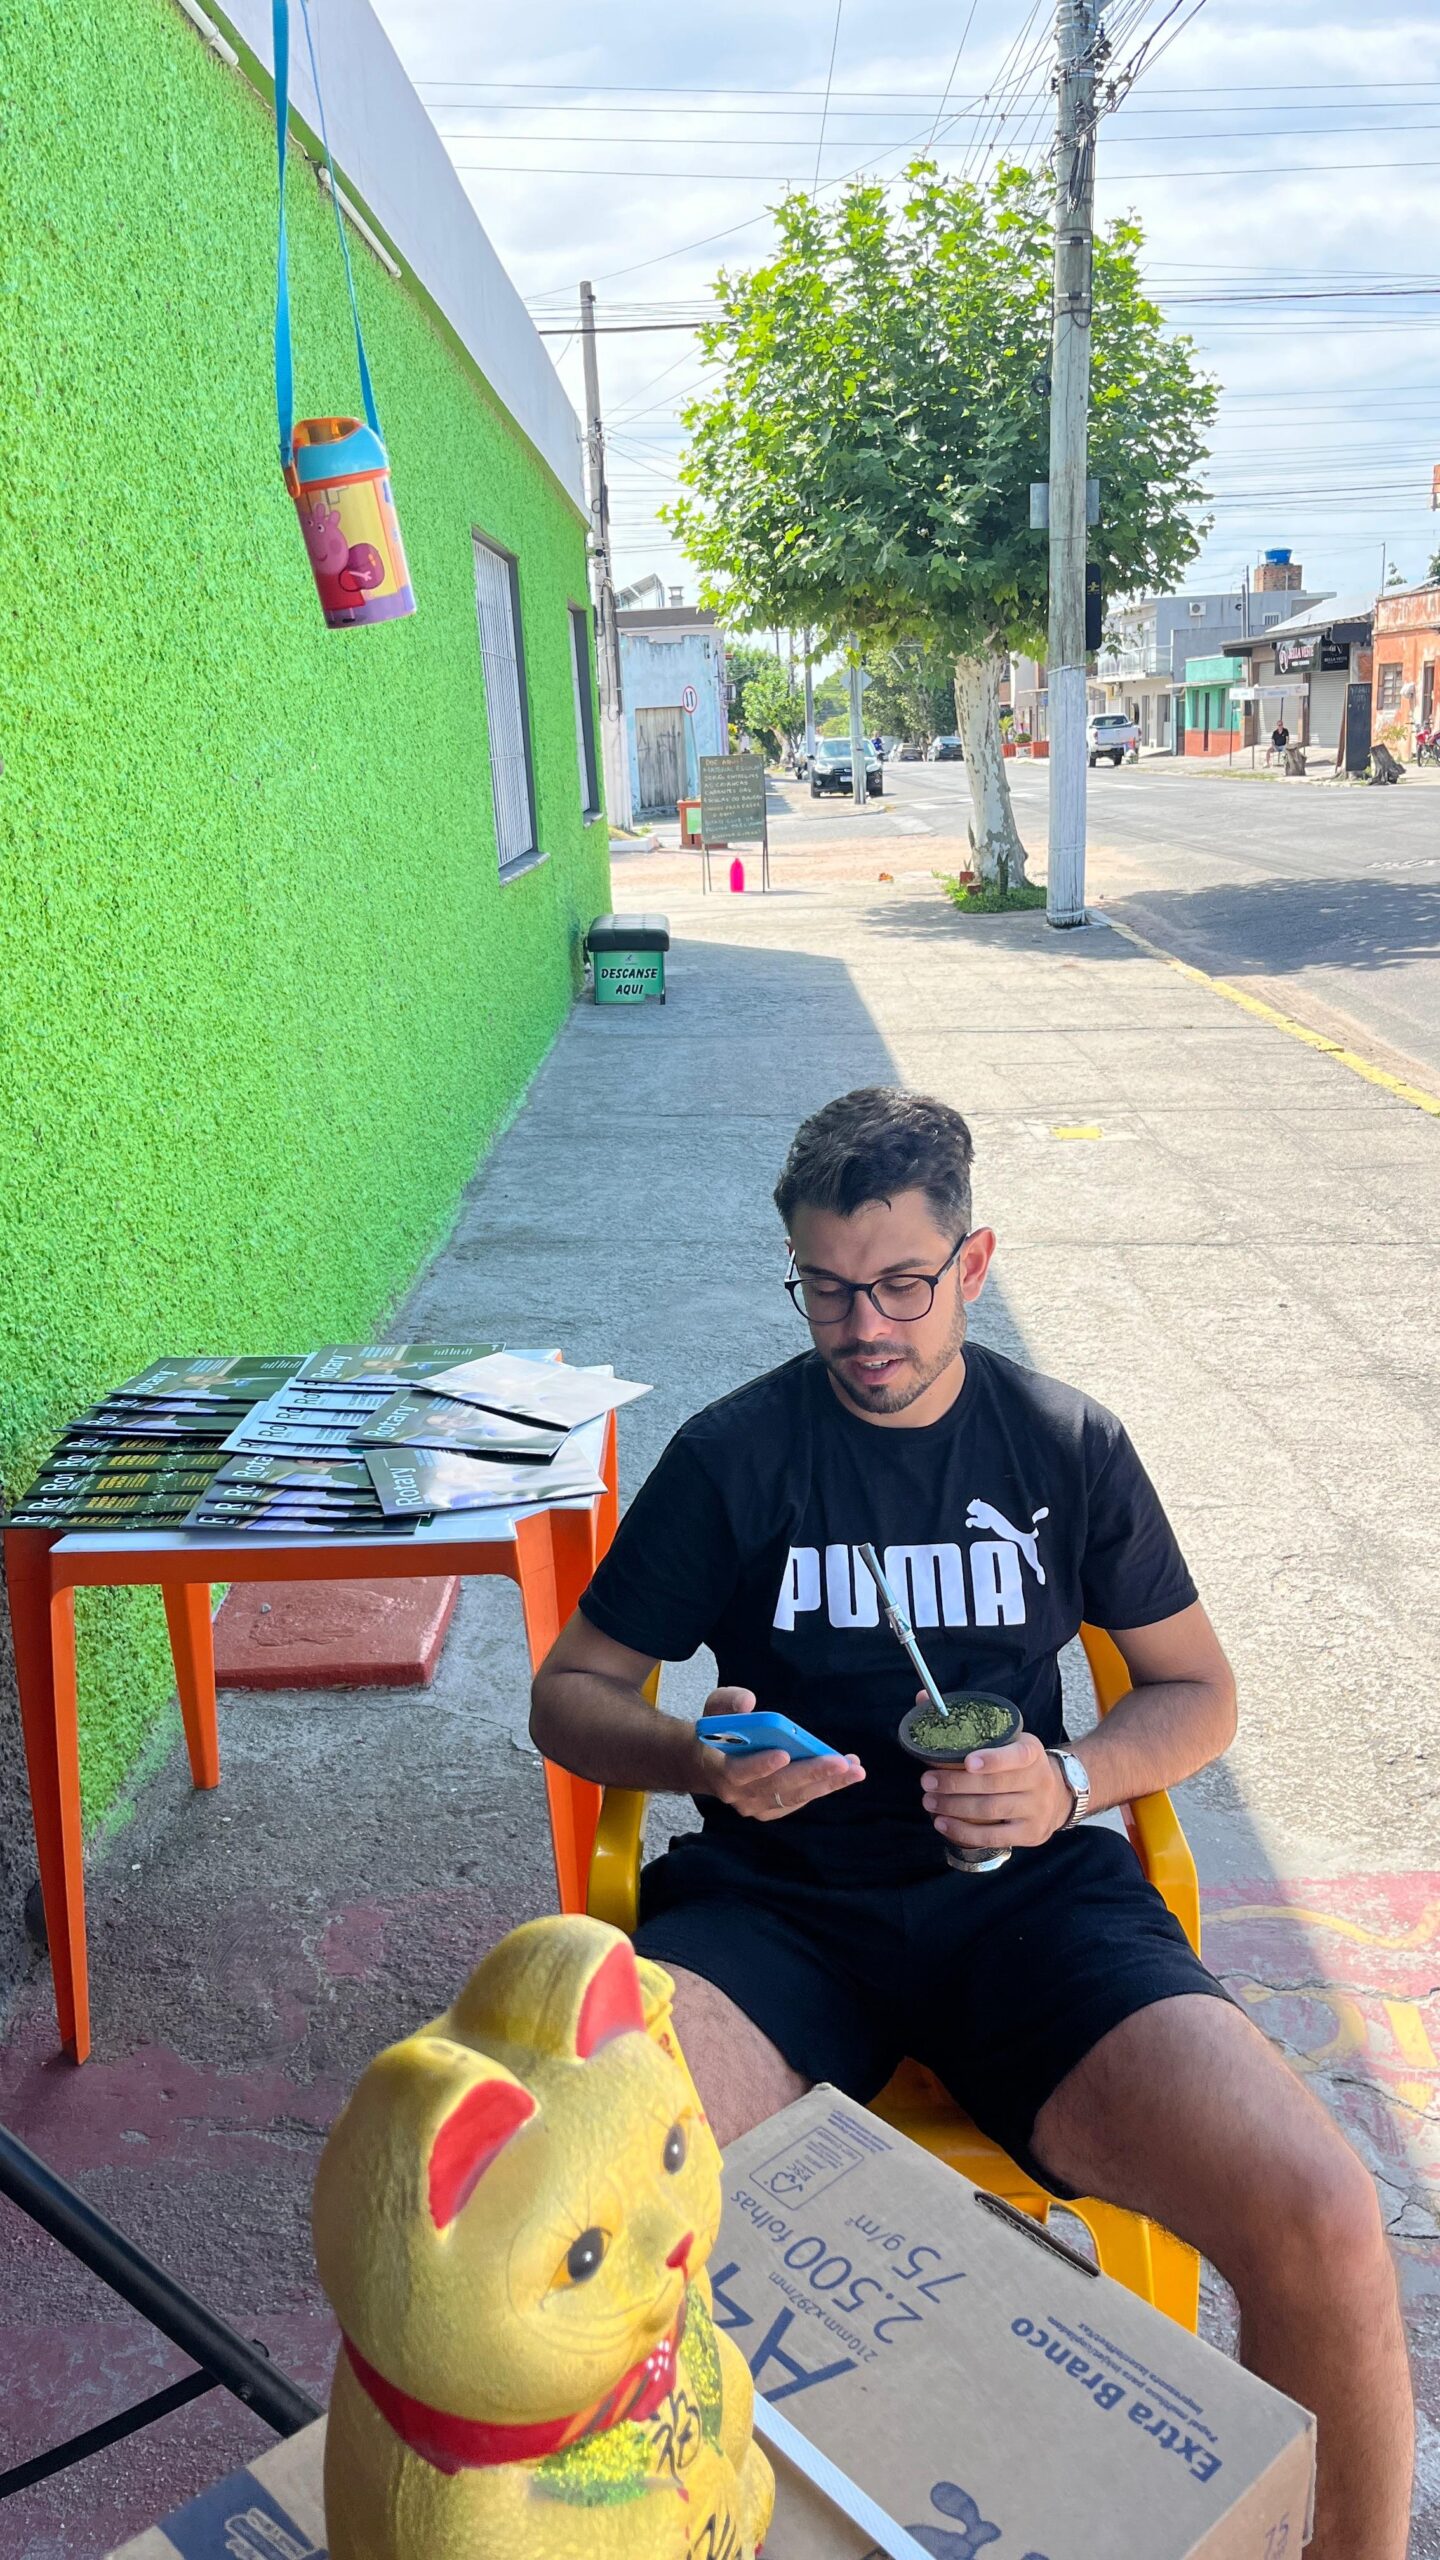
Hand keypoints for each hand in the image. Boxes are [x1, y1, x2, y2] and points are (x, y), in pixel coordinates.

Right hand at [692, 1687, 863, 1822]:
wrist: (705, 1764)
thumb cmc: (715, 1731)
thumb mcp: (714, 1708)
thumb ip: (729, 1702)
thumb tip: (749, 1702)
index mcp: (719, 1769)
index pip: (738, 1772)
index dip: (760, 1765)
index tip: (783, 1753)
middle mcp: (737, 1795)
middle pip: (777, 1787)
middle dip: (811, 1773)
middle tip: (841, 1762)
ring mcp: (754, 1806)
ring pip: (793, 1797)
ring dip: (826, 1783)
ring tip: (854, 1769)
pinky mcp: (770, 1810)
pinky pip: (799, 1801)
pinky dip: (822, 1788)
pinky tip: (844, 1775)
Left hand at [918, 1716, 1072, 1852]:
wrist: (1059, 1795)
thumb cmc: (1018, 1763)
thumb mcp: (1006, 1737)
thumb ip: (966, 1720)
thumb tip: (924, 1699)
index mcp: (1031, 1752)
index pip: (1016, 1755)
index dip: (993, 1759)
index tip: (967, 1761)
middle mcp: (1038, 1780)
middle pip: (994, 1785)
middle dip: (955, 1784)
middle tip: (926, 1782)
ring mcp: (1036, 1809)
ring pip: (990, 1811)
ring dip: (954, 1808)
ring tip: (929, 1801)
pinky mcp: (1030, 1833)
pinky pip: (993, 1837)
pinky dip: (964, 1832)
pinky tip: (942, 1823)